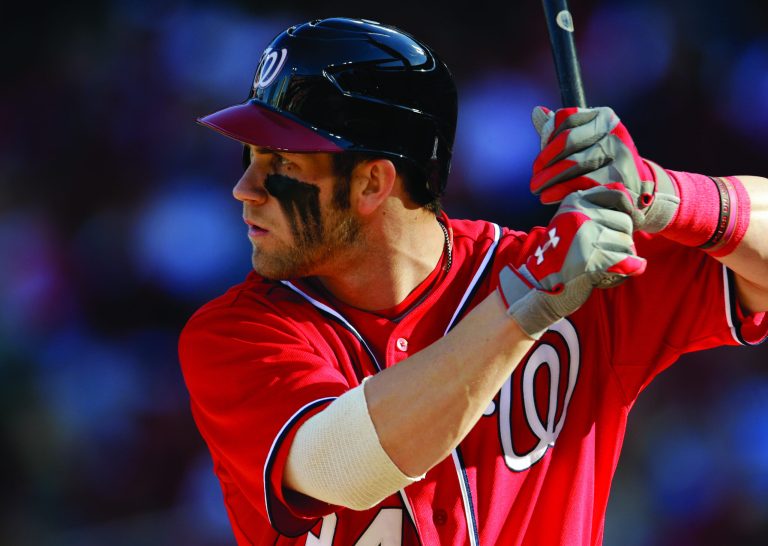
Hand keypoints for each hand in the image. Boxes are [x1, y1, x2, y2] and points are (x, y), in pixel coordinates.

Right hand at [499, 186, 646, 338]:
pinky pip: (628, 262)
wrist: (539, 286)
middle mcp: (580, 215)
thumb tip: (635, 211)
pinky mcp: (592, 261)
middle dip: (622, 240)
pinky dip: (630, 268)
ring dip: (623, 257)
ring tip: (604, 264)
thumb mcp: (570, 223)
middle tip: (606, 253)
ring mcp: (585, 237)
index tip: (627, 224)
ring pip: (627, 243)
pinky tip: (621, 272)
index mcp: (574, 202)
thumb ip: (595, 211)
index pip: (617, 196)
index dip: (628, 210)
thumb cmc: (560, 256)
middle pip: (625, 222)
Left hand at [530, 106, 679, 232]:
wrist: (637, 190)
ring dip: (549, 179)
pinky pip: (583, 183)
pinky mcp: (620, 178)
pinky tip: (549, 197)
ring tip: (538, 191)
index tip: (539, 160)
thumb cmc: (601, 164)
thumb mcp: (584, 143)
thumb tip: (536, 112)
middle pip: (568, 140)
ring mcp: (620, 154)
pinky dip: (561, 190)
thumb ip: (560, 130)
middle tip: (534, 180)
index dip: (547, 139)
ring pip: (574, 162)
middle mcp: (615, 131)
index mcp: (604, 116)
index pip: (566, 119)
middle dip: (545, 161)